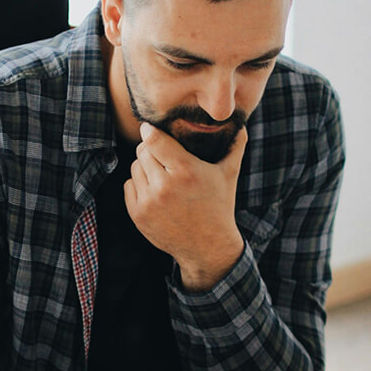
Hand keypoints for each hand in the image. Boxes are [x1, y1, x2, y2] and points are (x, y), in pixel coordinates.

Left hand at [125, 123, 246, 290]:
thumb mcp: (229, 175)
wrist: (207, 247)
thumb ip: (236, 146)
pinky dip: (139, 184)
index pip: (154, 140)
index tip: (149, 128)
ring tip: (162, 175)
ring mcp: (149, 202)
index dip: (150, 131)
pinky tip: (155, 191)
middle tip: (162, 155)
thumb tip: (242, 124)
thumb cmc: (219, 206)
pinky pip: (129, 185)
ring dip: (145, 167)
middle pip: (143, 151)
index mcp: (186, 171)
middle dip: (151, 149)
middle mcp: (164, 186)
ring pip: (134, 167)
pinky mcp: (138, 214)